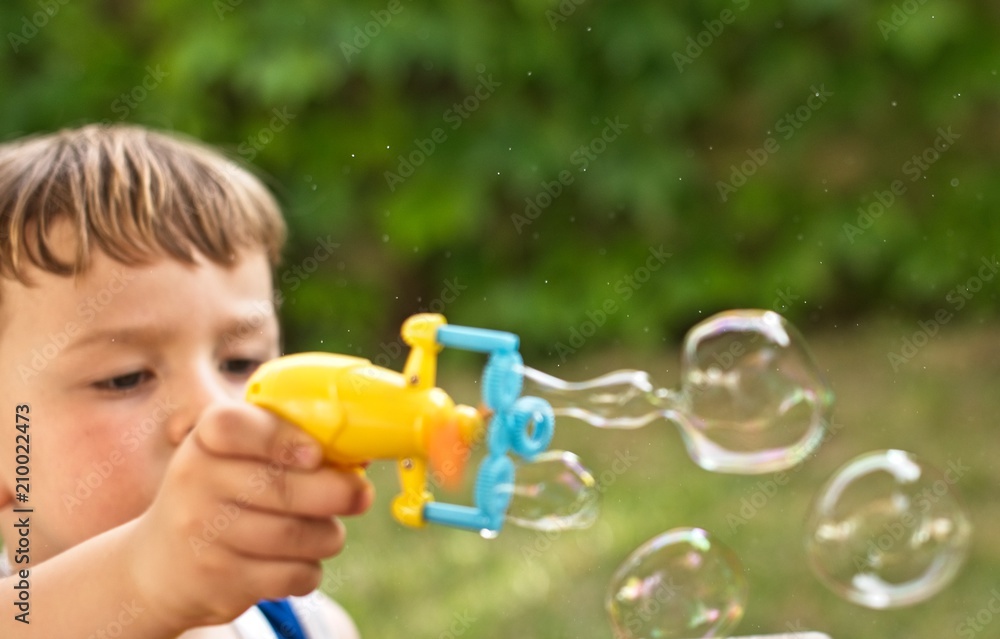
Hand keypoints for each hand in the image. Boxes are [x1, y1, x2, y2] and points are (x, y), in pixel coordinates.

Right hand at [126, 402, 372, 632]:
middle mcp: (195, 483)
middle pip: (281, 488)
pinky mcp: (220, 581)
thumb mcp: (236, 456)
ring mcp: (204, 535)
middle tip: (361, 495)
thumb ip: (289, 443)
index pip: (232, 427)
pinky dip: (309, 569)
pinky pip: (291, 575)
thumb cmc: (221, 494)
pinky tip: (300, 561)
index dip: (281, 438)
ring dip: (328, 535)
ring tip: (328, 531)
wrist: (160, 564)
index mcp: (205, 440)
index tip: (316, 454)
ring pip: (295, 535)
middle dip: (336, 493)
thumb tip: (360, 458)